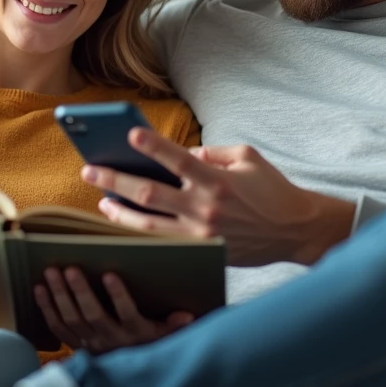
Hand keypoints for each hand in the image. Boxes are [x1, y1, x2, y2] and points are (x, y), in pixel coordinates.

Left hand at [35, 267, 193, 352]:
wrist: (127, 379)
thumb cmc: (149, 346)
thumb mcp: (166, 338)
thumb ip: (175, 326)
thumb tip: (188, 316)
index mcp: (135, 334)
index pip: (127, 314)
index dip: (118, 296)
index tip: (109, 275)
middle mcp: (111, 339)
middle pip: (92, 315)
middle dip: (80, 292)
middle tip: (70, 269)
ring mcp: (90, 343)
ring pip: (72, 319)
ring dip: (60, 296)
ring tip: (51, 272)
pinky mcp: (76, 344)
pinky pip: (58, 327)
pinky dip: (47, 308)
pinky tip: (39, 289)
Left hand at [83, 130, 355, 266]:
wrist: (295, 231)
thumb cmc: (272, 189)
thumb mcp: (248, 157)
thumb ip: (212, 151)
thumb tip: (182, 153)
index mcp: (217, 181)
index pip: (179, 160)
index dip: (154, 147)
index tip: (129, 134)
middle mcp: (205, 209)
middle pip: (150, 194)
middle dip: (116, 181)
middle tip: (90, 170)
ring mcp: (201, 235)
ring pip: (149, 226)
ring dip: (120, 213)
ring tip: (102, 201)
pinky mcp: (202, 252)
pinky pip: (164, 243)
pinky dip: (141, 235)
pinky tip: (125, 226)